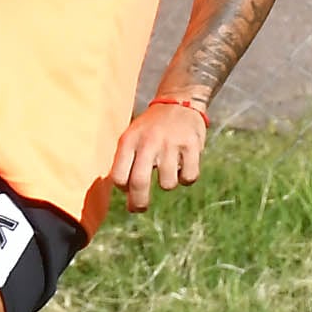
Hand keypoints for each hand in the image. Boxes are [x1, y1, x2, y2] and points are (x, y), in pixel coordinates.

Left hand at [109, 99, 208, 213]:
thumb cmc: (150, 128)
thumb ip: (125, 161)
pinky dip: (186, 179)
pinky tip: (183, 167)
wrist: (179, 103)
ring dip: (167, 185)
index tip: (127, 189)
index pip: (118, 176)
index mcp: (129, 141)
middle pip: (139, 183)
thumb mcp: (131, 137)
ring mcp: (171, 144)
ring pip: (167, 184)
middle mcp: (148, 142)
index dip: (122, 188)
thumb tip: (123, 194)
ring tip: (167, 171)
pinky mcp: (192, 146)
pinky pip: (188, 178)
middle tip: (139, 209)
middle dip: (138, 203)